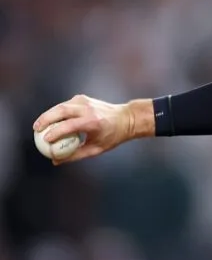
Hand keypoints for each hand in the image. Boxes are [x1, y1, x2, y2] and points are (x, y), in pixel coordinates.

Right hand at [32, 95, 150, 164]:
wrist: (126, 118)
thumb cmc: (112, 136)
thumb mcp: (96, 149)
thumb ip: (75, 155)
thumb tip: (56, 160)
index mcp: (93, 122)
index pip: (70, 125)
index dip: (56, 132)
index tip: (46, 139)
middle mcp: (88, 109)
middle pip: (61, 111)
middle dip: (45, 119)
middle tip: (36, 129)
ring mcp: (85, 101)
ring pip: (60, 106)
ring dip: (48, 115)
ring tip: (39, 126)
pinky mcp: (82, 98)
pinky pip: (65, 105)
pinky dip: (56, 113)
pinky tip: (50, 121)